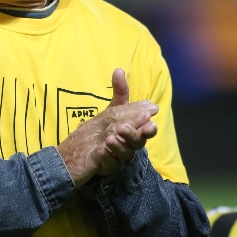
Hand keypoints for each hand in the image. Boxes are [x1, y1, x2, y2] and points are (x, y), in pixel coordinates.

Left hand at [56, 68, 158, 186]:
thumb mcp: (114, 109)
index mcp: (135, 131)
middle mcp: (130, 145)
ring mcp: (119, 158)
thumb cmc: (107, 128)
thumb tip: (119, 69)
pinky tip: (102, 151)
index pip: (145, 130)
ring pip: (125, 154)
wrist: (87, 149)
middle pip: (137, 143)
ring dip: (119, 145)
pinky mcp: (107, 167)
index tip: (150, 120)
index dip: (148, 127)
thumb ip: (119, 92)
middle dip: (133, 134)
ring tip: (109, 138)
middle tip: (123, 127)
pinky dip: (107, 157)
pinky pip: (109, 164)